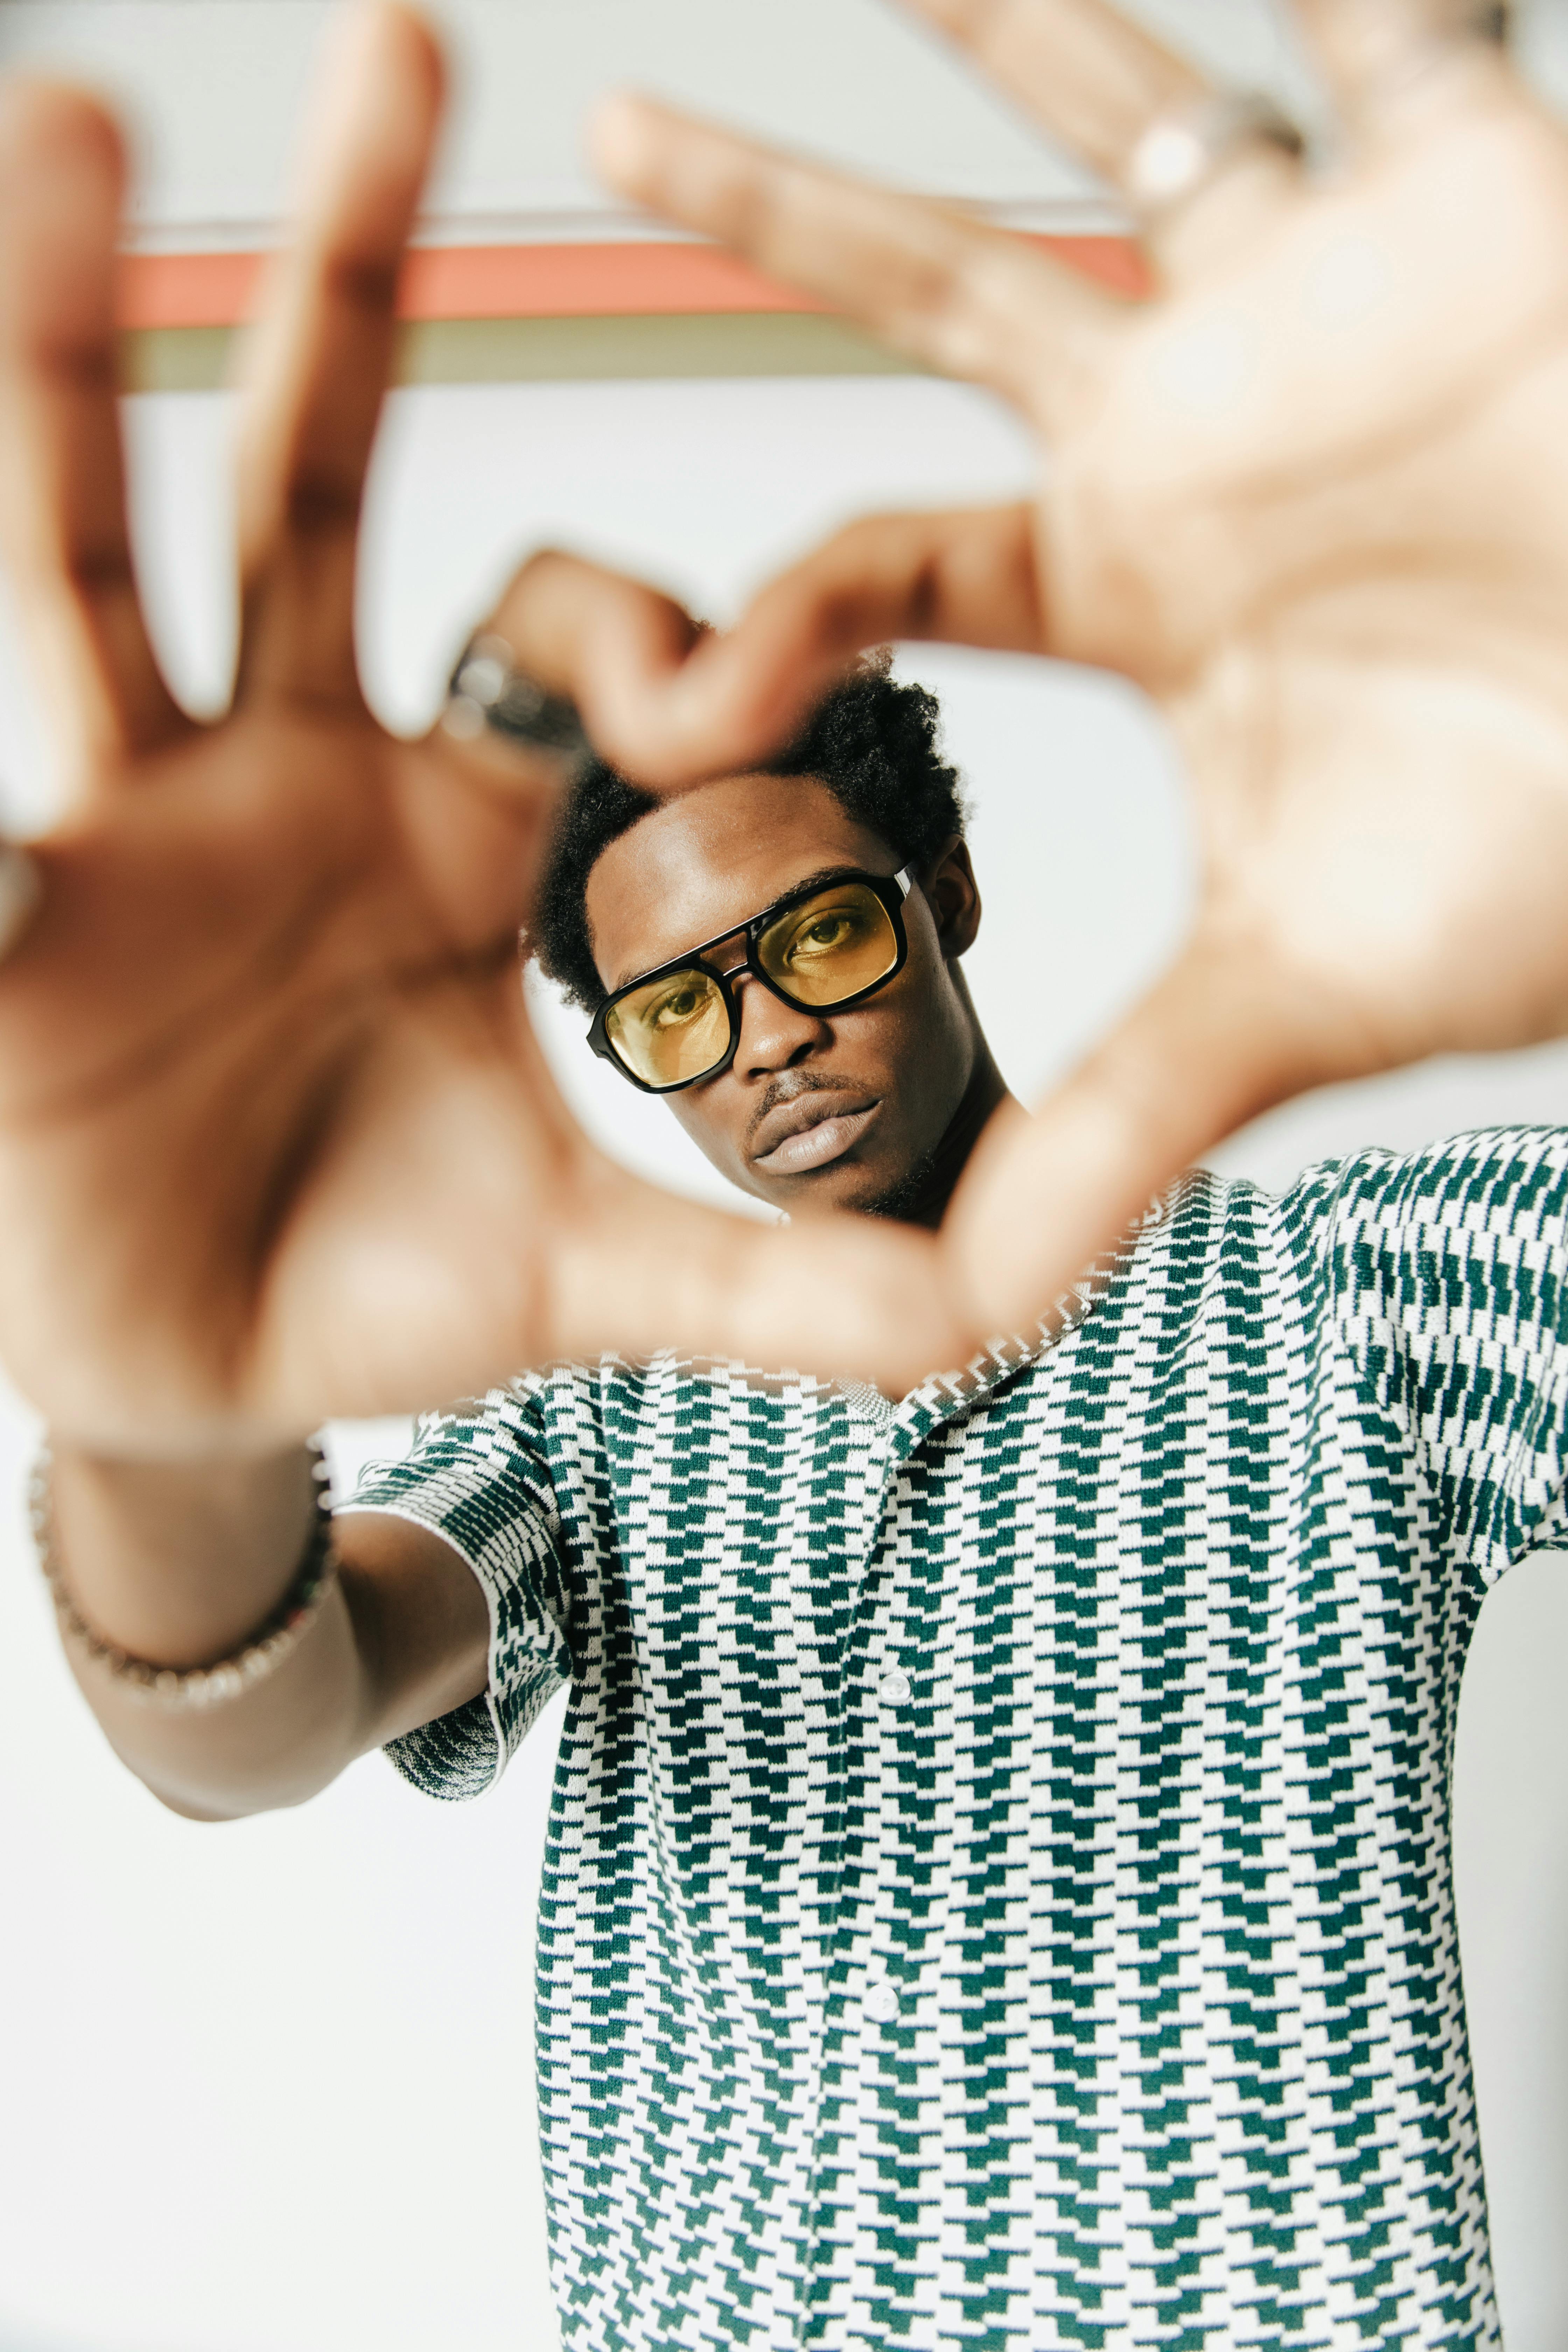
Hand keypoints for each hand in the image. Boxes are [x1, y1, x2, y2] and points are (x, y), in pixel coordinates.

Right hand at [0, 5, 956, 1453]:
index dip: (657, 631)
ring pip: (102, 531)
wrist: (199, 1370)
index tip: (710, 688)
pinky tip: (0, 779)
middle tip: (412, 48)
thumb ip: (778, 1281)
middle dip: (356, 277)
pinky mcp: (17, 892)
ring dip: (76, 340)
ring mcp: (140, 804)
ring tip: (65, 117)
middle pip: (319, 477)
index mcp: (455, 838)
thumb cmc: (370, 1283)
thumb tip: (988, 1308)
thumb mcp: (589, 1274)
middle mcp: (290, 768)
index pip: (572, 646)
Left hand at [581, 0, 1567, 1338]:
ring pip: (1131, 100)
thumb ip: (1123, 1115)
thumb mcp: (1303, 995)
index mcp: (1134, 581)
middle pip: (941, 291)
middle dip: (782, 214)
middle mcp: (1201, 423)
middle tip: (606, 138)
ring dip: (1004, 15)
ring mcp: (1329, 293)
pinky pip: (1386, 13)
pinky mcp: (1481, 188)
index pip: (890, 558)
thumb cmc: (1550, 866)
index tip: (659, 691)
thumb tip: (965, 1306)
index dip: (769, 619)